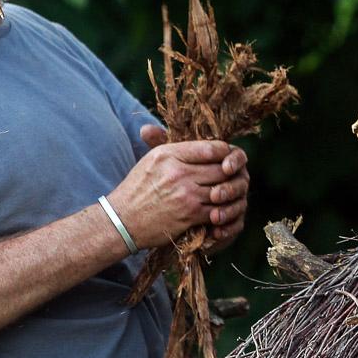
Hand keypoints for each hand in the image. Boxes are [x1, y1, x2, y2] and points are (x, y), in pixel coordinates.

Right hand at [113, 125, 247, 250]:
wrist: (123, 220)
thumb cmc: (137, 187)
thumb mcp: (152, 158)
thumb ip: (176, 147)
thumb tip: (201, 138)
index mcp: (169, 154)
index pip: (211, 148)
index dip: (226, 151)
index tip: (228, 155)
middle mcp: (179, 172)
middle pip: (221, 168)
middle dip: (231, 171)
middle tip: (234, 174)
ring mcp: (186, 195)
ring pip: (223, 189)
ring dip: (229, 191)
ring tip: (231, 190)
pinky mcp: (190, 215)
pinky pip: (218, 210)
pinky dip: (223, 209)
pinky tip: (222, 207)